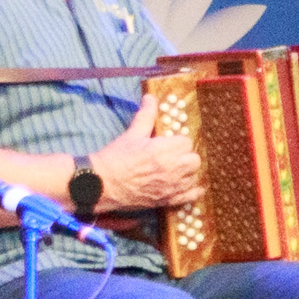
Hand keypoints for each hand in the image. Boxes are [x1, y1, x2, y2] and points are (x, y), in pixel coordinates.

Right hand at [88, 113, 202, 214]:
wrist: (103, 184)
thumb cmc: (116, 157)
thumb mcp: (132, 134)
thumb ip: (146, 115)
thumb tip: (150, 97)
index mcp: (164, 150)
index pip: (187, 142)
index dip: (178, 141)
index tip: (170, 142)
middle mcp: (172, 169)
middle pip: (194, 160)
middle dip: (186, 155)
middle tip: (174, 155)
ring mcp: (171, 187)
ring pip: (194, 177)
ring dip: (187, 172)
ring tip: (176, 169)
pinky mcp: (167, 200)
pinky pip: (190, 196)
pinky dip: (193, 191)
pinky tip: (192, 187)